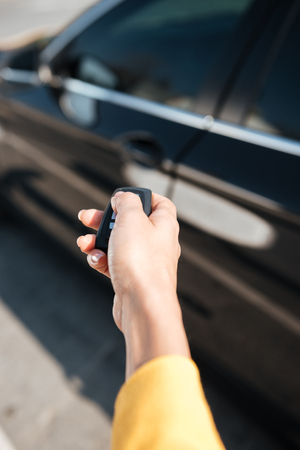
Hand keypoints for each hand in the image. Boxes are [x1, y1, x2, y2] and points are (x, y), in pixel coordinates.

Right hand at [77, 191, 189, 377]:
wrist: (142, 303)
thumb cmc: (141, 262)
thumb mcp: (131, 218)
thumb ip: (126, 202)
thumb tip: (123, 197)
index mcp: (164, 224)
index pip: (159, 203)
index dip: (141, 197)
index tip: (122, 197)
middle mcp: (157, 242)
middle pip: (130, 223)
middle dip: (105, 220)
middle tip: (87, 217)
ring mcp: (144, 261)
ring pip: (118, 244)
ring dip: (98, 241)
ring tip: (84, 243)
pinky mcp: (132, 278)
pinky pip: (113, 263)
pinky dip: (101, 260)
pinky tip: (95, 260)